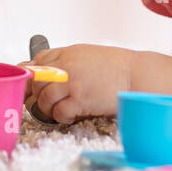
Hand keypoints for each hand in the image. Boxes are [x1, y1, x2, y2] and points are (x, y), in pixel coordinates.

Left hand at [20, 44, 135, 125]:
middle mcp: (67, 65)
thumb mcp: (89, 55)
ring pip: (44, 99)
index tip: (33, 85)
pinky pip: (59, 112)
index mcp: (69, 53)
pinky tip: (71, 116)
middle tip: (45, 103)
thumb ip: (69, 61)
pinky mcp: (81, 100)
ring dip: (48, 109)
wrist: (138, 75)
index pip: (39, 60)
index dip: (33, 74)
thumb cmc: (118, 67)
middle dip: (38, 95)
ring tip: (60, 111)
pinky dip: (62, 118)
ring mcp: (73, 82)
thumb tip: (50, 74)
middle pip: (38, 82)